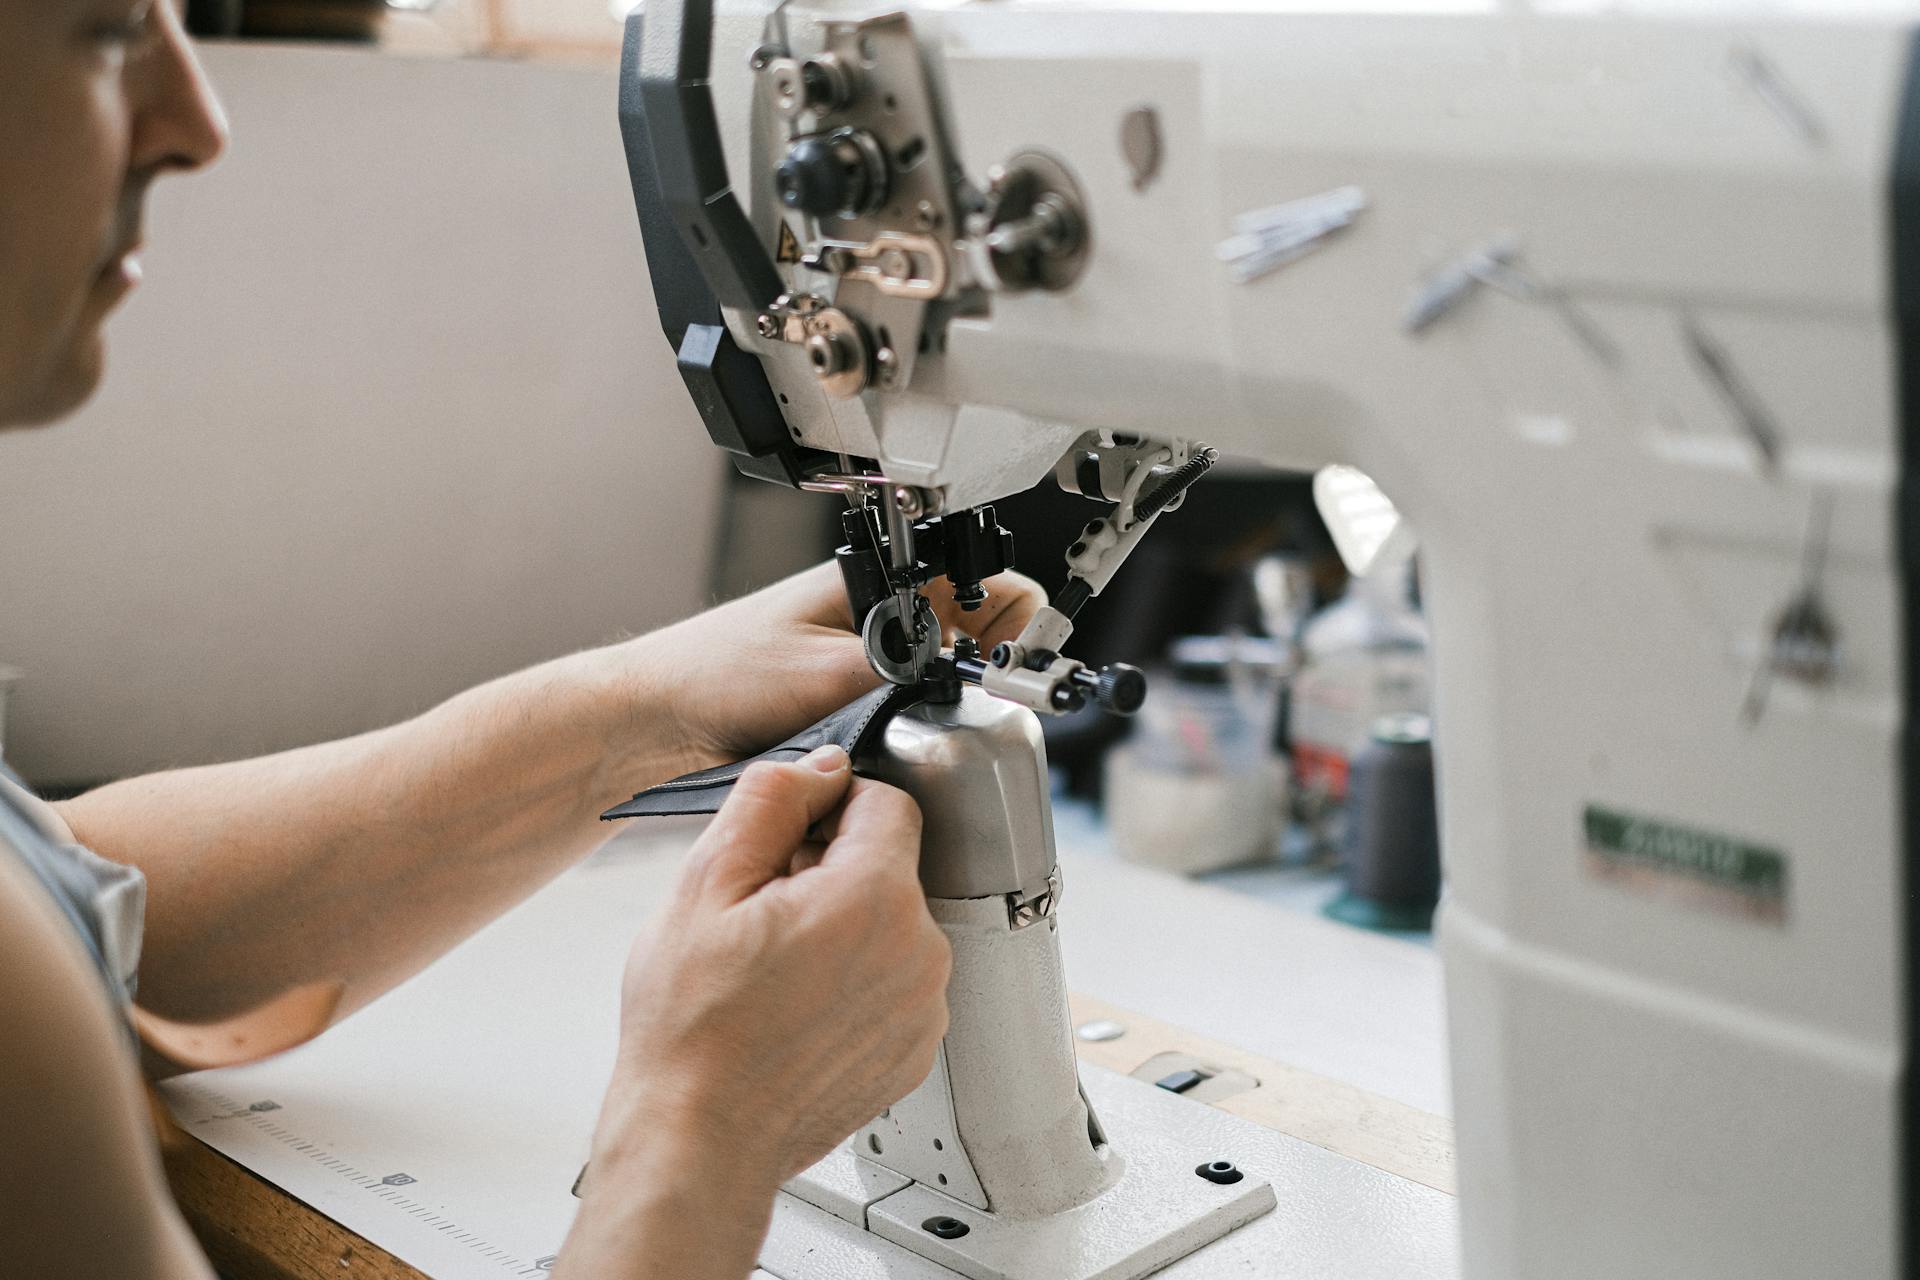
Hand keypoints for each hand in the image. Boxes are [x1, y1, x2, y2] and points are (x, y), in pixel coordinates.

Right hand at [562, 747, 947, 1279]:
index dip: (828, 809)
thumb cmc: (691, 1030)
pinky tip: (797, 1008)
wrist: (698, 1138)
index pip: (886, 802)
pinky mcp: (915, 1050)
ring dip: (844, 928)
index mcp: (877, 898)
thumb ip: (773, 801)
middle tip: (762, 914)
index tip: (786, 843)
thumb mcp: (706, 884)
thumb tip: (821, 768)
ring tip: (775, 969)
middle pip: (890, 866)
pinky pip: (895, 983)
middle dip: (831, 871)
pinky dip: (855, 983)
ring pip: (892, 925)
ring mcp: (924, 1008)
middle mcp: (920, 951)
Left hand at [636, 562, 1044, 775]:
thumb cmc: (717, 672)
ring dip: (939, 707)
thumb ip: (905, 670)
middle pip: (975, 637)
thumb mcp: (826, 672)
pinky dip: (908, 731)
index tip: (1013, 667)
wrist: (656, 720)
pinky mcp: (852, 700)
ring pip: (944, 682)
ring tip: (915, 724)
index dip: (1013, 624)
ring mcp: (867, 658)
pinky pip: (907, 713)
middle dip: (978, 673)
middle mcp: (880, 615)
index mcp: (881, 581)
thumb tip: (966, 677)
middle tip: (965, 704)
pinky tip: (887, 743)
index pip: (989, 584)